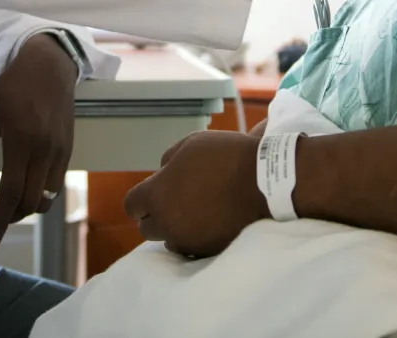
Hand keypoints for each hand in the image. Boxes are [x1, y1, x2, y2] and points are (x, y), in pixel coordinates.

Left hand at [0, 34, 77, 250]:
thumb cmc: (14, 85)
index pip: (11, 192)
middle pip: (29, 201)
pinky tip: (25, 186)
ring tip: (7, 202)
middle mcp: (45, 151)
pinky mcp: (68, 151)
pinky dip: (40, 195)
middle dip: (10, 216)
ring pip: (46, 197)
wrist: (51, 66)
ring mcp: (60, 152)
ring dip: (26, 207)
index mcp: (22, 141)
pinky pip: (55, 185)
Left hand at [123, 130, 267, 258]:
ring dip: (175, 229)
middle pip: (146, 228)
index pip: (132, 205)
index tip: (154, 193)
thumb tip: (163, 173)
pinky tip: (208, 224)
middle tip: (176, 202)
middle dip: (156, 216)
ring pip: (168, 240)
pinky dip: (194, 239)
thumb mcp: (191, 144)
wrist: (264, 183)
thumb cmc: (225, 157)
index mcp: (157, 194)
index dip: (141, 199)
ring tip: (194, 214)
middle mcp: (166, 222)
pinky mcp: (207, 251)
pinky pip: (191, 249)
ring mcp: (187, 240)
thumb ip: (168, 159)